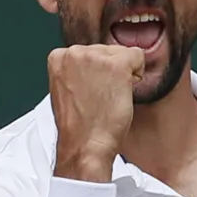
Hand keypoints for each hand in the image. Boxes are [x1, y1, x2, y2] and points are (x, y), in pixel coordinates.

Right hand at [48, 44, 144, 180]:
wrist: (85, 146)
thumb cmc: (80, 126)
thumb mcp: (69, 90)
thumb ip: (79, 71)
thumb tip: (96, 66)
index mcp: (58, 57)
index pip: (91, 52)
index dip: (97, 74)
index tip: (90, 94)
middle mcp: (74, 52)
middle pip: (107, 50)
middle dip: (110, 73)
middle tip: (101, 99)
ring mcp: (94, 57)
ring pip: (123, 53)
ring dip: (123, 75)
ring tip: (108, 98)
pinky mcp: (116, 66)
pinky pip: (138, 57)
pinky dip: (137, 74)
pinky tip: (122, 94)